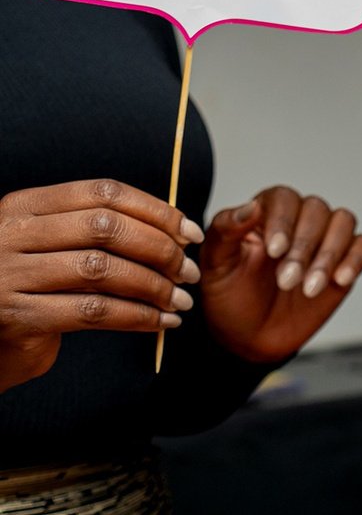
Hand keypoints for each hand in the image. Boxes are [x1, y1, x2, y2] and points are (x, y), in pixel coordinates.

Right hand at [0, 180, 197, 392]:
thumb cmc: (35, 290)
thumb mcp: (55, 246)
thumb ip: (98, 230)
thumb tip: (177, 228)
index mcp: (25, 205)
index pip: (103, 193)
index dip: (156, 211)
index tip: (190, 234)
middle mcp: (11, 234)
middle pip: (106, 227)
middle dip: (160, 249)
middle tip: (188, 271)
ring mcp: (9, 275)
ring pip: (102, 269)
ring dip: (154, 286)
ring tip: (180, 299)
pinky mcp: (18, 317)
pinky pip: (94, 311)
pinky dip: (138, 316)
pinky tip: (161, 321)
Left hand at [196, 186, 361, 363]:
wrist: (250, 337)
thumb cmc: (230, 297)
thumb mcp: (216, 265)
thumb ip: (226, 231)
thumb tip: (250, 206)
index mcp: (264, 215)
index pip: (283, 198)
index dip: (283, 220)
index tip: (275, 251)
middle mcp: (298, 221)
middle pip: (316, 209)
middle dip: (304, 246)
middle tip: (286, 281)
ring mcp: (324, 240)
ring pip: (343, 222)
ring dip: (329, 254)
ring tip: (310, 288)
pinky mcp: (344, 262)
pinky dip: (355, 260)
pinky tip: (339, 279)